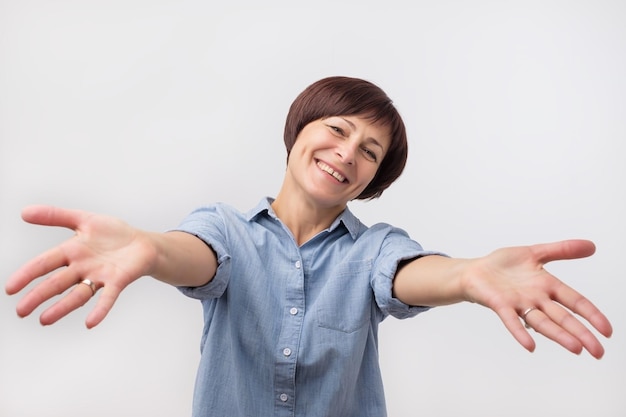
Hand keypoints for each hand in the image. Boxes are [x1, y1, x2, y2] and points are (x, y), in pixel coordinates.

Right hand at [5, 205, 155, 327]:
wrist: (144, 243)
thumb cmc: (114, 234)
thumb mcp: (84, 219)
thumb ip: (56, 216)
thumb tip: (24, 212)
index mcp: (72, 252)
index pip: (44, 263)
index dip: (27, 274)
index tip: (10, 289)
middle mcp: (82, 268)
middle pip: (56, 283)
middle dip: (38, 296)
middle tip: (21, 311)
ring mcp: (99, 277)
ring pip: (77, 295)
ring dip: (61, 307)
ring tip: (44, 320)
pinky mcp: (117, 282)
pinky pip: (107, 298)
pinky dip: (99, 310)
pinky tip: (91, 322)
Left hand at [465, 239, 612, 358]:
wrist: (474, 270)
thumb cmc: (502, 265)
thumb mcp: (535, 253)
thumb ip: (562, 250)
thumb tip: (592, 246)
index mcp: (547, 286)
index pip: (576, 301)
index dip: (592, 315)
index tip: (608, 332)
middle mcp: (536, 299)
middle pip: (563, 317)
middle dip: (581, 334)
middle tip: (598, 353)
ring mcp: (519, 304)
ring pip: (543, 322)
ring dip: (559, 335)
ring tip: (576, 348)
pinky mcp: (500, 305)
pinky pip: (511, 320)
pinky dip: (520, 332)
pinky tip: (530, 345)